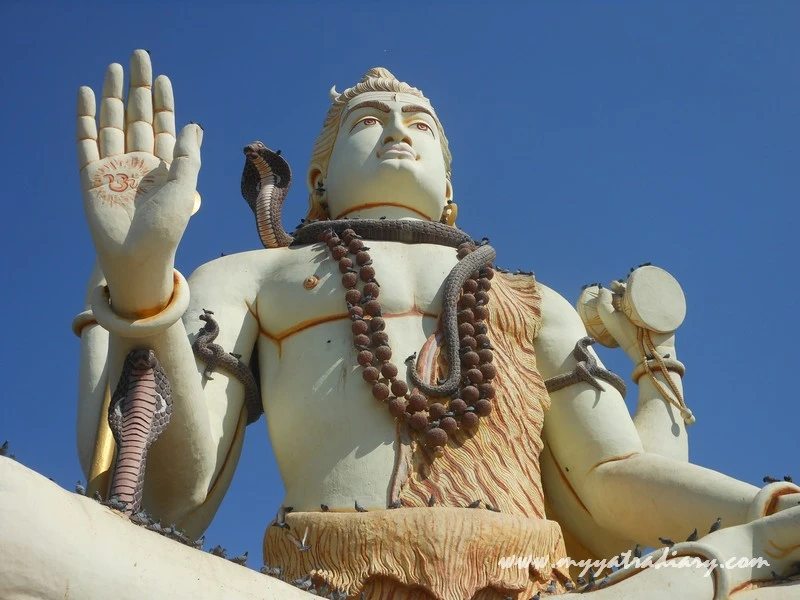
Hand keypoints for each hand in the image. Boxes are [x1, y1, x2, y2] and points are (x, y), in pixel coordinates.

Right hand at [77, 50, 201, 316]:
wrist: (138, 257)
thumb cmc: (166, 229)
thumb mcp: (184, 188)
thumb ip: (188, 156)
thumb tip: (195, 124)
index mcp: (164, 167)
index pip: (163, 126)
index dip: (163, 102)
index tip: (162, 77)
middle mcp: (139, 163)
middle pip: (137, 117)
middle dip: (138, 88)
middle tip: (140, 57)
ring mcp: (114, 168)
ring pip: (112, 124)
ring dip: (113, 97)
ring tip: (115, 68)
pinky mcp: (92, 176)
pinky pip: (87, 141)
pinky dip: (87, 118)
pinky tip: (89, 95)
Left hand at [595, 286, 675, 364]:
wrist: (648, 349)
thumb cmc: (627, 335)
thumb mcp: (610, 319)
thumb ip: (603, 304)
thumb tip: (603, 289)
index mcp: (625, 312)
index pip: (621, 295)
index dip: (618, 287)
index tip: (614, 283)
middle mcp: (638, 310)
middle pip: (635, 291)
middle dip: (631, 284)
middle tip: (627, 282)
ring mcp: (652, 311)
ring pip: (648, 293)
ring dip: (644, 285)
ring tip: (639, 281)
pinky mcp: (666, 312)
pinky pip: (664, 298)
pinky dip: (660, 291)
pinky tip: (655, 284)